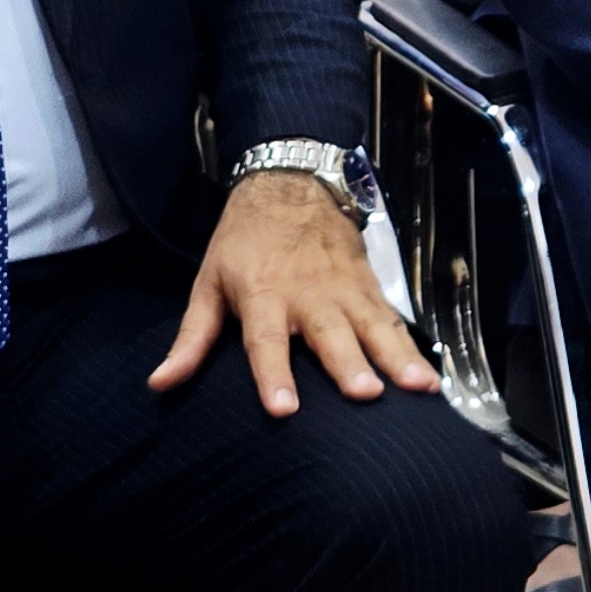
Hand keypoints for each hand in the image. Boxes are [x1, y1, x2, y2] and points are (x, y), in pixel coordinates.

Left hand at [151, 168, 437, 415]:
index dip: (274, 374)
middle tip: (366, 395)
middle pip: (330, 335)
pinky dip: (412, 348)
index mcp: (263, 295)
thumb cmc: (243, 241)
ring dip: (397, 358)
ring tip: (418, 388)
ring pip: (374, 328)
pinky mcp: (369, 286)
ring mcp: (345, 290)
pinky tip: (430, 377)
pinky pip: (392, 321)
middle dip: (349, 365)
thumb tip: (160, 384)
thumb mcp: (208, 282)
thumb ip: (192, 338)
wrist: (291, 181)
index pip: (266, 341)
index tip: (284, 410)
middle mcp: (309, 295)